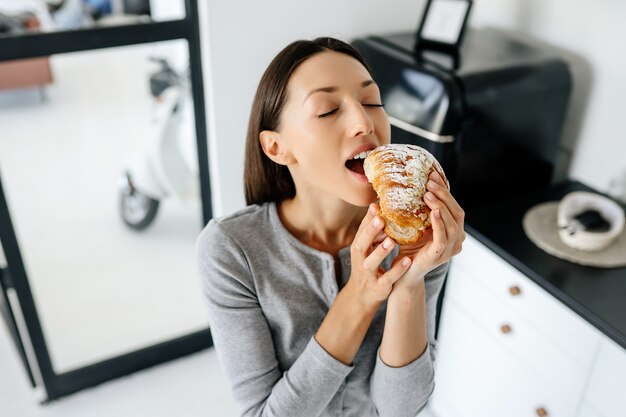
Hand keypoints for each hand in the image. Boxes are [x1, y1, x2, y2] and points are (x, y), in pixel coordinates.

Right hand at [347, 203, 412, 307]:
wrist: (362, 294)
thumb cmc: (368, 264)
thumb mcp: (367, 247)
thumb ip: (372, 230)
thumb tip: (378, 206)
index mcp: (358, 247)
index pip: (361, 230)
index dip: (368, 219)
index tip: (376, 205)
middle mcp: (360, 259)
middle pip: (361, 243)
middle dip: (370, 231)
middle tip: (381, 218)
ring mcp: (368, 273)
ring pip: (371, 262)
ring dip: (381, 251)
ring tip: (391, 240)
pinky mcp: (379, 286)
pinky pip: (388, 278)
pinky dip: (397, 270)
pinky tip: (407, 261)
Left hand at [392, 170, 465, 290]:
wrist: (400, 274)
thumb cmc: (408, 249)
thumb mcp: (416, 226)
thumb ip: (421, 211)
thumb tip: (412, 185)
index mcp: (453, 233)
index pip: (455, 208)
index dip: (446, 191)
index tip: (433, 175)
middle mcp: (456, 241)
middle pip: (457, 213)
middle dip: (444, 195)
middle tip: (430, 181)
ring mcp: (449, 250)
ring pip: (453, 224)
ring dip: (441, 206)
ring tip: (427, 193)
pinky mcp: (439, 256)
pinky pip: (443, 238)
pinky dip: (439, 223)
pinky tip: (432, 211)